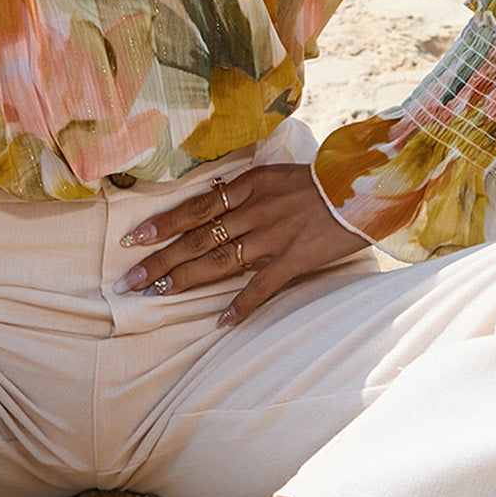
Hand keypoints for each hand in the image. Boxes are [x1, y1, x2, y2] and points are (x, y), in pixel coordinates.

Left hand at [115, 162, 369, 324]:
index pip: (193, 209)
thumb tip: (209, 204)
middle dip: (159, 260)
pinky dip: (241, 305)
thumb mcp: (276, 174)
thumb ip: (243, 191)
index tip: (131, 240)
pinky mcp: (296, 258)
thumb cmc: (321, 181)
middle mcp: (255, 209)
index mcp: (248, 185)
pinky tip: (221, 322)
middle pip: (196, 238)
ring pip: (220, 260)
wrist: (367, 186)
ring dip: (186, 279)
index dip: (160, 225)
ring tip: (159, 294)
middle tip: (128, 281)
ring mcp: (274, 235)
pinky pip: (263, 286)